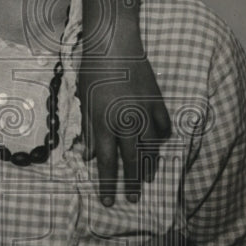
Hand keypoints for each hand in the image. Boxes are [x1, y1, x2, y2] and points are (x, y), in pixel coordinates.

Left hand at [78, 26, 170, 205]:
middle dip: (131, 182)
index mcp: (103, 123)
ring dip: (148, 164)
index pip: (106, 162)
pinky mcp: (156, 100)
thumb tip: (86, 156)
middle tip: (132, 199)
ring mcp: (144, 111)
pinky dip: (161, 137)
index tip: (109, 202)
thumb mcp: (83, 101)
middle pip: (131, 159)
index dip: (108, 184)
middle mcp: (125, 121)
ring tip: (147, 178)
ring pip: (150, 146)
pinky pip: (163, 125)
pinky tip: (159, 144)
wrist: (114, 44)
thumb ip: (86, 129)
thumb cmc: (92, 71)